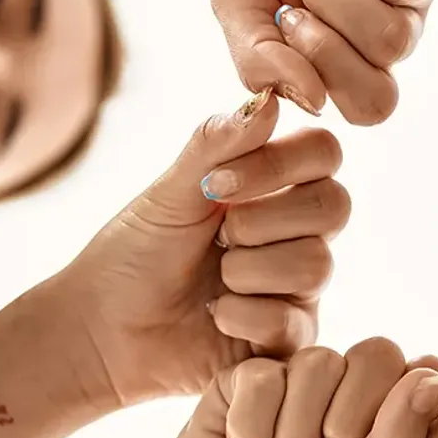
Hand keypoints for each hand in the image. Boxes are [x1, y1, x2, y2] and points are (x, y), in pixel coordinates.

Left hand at [51, 93, 344, 411]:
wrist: (103, 329)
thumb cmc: (136, 253)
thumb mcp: (171, 191)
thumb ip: (218, 144)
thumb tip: (270, 98)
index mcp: (275, 188)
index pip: (323, 154)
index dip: (282, 164)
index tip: (219, 183)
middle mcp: (297, 233)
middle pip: (334, 206)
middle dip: (263, 220)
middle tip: (218, 236)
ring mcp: (298, 287)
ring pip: (316, 264)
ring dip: (247, 270)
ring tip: (214, 281)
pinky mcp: (289, 339)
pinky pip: (292, 319)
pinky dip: (241, 315)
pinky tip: (214, 316)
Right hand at [121, 351, 437, 437]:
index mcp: (387, 428)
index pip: (422, 377)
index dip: (403, 407)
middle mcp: (345, 398)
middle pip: (378, 353)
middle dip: (353, 413)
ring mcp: (294, 385)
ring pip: (320, 361)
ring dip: (298, 423)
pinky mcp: (241, 380)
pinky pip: (264, 373)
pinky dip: (252, 420)